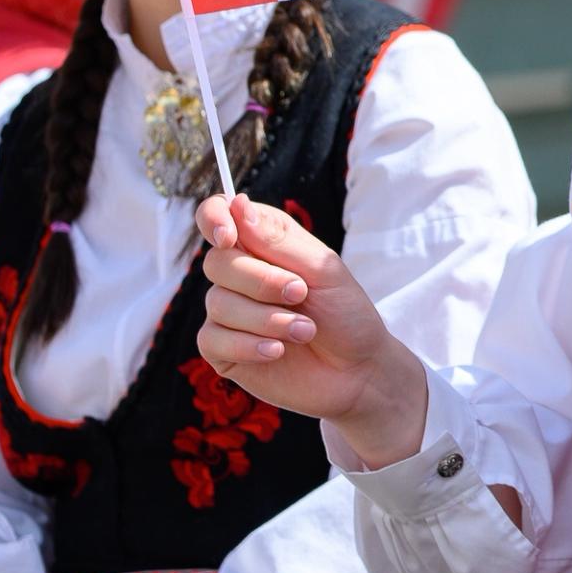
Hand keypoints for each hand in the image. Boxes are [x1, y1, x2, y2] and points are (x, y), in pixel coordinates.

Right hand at [196, 193, 427, 467]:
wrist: (358, 370)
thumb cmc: (346, 313)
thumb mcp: (323, 270)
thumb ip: (278, 240)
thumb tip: (237, 203)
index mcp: (263, 243)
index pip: (217, 215)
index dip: (213, 220)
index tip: (229, 237)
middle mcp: (239, 274)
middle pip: (217, 262)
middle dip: (262, 281)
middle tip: (301, 294)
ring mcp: (228, 312)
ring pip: (218, 303)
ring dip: (267, 319)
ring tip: (305, 331)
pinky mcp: (223, 349)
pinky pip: (213, 339)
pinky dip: (250, 344)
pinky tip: (278, 351)